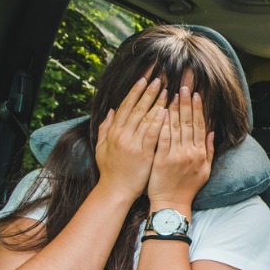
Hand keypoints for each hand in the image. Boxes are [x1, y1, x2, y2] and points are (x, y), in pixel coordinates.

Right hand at [95, 77, 166, 199]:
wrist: (116, 190)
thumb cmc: (111, 170)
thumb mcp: (102, 147)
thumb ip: (105, 128)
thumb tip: (111, 110)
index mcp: (113, 132)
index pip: (126, 107)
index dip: (135, 92)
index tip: (143, 79)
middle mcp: (122, 135)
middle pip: (137, 109)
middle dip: (148, 93)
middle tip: (158, 80)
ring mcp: (133, 144)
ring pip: (146, 119)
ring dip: (156, 103)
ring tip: (166, 91)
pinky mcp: (143, 154)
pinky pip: (152, 135)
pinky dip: (158, 122)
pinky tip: (166, 111)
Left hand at [148, 86, 214, 208]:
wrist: (172, 203)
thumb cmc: (188, 188)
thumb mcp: (205, 170)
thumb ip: (209, 150)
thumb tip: (212, 132)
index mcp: (201, 153)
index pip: (201, 126)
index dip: (199, 109)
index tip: (196, 94)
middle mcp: (191, 152)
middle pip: (189, 123)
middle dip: (186, 103)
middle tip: (184, 86)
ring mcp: (176, 156)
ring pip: (176, 127)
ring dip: (174, 109)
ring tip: (172, 93)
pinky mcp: (162, 160)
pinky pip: (162, 138)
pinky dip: (162, 124)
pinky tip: (160, 111)